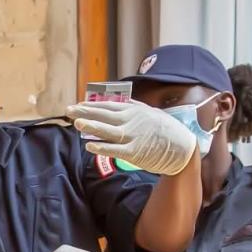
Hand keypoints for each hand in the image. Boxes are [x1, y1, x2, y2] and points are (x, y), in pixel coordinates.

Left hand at [64, 100, 196, 174]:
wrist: (183, 148)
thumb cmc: (166, 130)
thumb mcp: (151, 112)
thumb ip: (134, 106)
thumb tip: (118, 99)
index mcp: (135, 111)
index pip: (108, 106)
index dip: (91, 105)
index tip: (78, 104)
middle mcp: (132, 121)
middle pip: (104, 115)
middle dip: (85, 112)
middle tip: (68, 110)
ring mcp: (133, 136)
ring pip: (108, 130)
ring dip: (91, 126)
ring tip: (75, 122)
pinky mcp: (135, 152)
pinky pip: (115, 149)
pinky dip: (102, 147)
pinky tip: (89, 145)